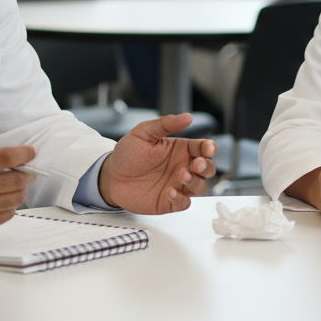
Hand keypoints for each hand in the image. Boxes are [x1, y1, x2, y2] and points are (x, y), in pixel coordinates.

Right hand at [0, 120, 36, 239]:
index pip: (6, 157)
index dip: (25, 153)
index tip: (32, 152)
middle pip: (15, 180)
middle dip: (28, 173)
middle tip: (28, 170)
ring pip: (14, 199)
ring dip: (21, 190)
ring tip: (16, 184)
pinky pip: (6, 215)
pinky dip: (10, 206)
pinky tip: (3, 198)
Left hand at [98, 113, 216, 213]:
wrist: (111, 176)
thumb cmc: (128, 153)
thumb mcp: (144, 132)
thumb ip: (165, 124)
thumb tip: (188, 117)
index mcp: (180, 149)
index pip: (203, 148)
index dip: (209, 148)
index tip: (207, 149)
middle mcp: (182, 167)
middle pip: (207, 169)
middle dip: (207, 167)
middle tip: (196, 165)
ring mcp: (177, 185)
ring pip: (199, 187)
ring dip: (195, 182)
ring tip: (181, 176)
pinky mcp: (169, 202)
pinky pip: (184, 203)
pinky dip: (181, 199)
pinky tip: (170, 192)